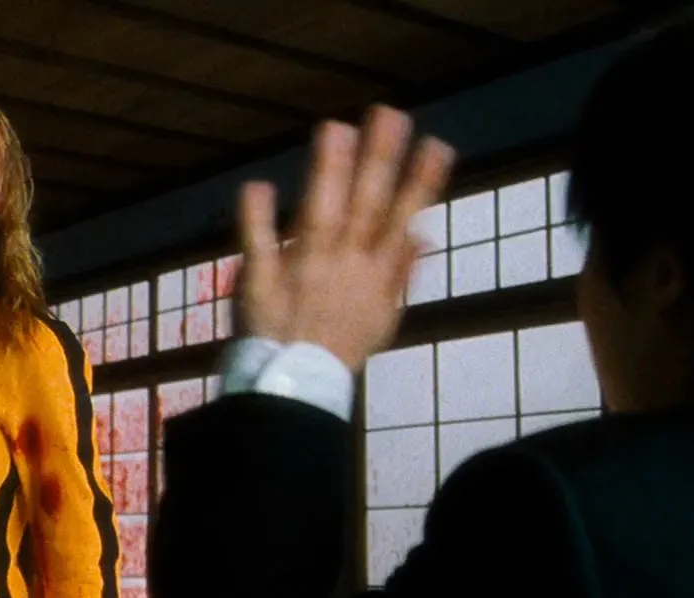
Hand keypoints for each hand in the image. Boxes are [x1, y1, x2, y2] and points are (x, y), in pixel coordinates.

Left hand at [236, 105, 454, 371]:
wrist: (297, 386)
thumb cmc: (340, 347)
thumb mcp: (383, 318)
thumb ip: (401, 273)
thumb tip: (422, 235)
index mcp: (374, 274)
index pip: (400, 220)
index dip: (420, 183)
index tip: (437, 145)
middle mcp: (343, 265)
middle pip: (364, 207)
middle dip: (378, 161)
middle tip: (389, 115)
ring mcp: (302, 270)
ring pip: (319, 216)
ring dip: (328, 174)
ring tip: (337, 128)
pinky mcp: (261, 279)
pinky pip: (258, 245)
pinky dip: (257, 217)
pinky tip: (259, 185)